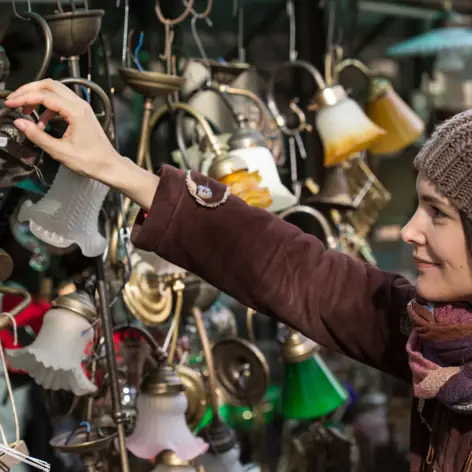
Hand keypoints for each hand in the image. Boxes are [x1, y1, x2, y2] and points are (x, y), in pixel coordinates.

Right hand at [5, 79, 119, 182]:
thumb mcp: (60, 151)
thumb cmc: (91, 161)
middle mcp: (80, 105)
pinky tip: (42, 122)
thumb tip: (20, 123)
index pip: (44, 95)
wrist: (109, 166)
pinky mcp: (83, 113)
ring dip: (38, 97)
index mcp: (76, 112)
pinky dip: (48, 107)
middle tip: (14, 100)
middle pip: (50, 85)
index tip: (10, 103)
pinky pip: (62, 102)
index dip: (24, 98)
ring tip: (26, 111)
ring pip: (56, 91)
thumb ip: (37, 136)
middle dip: (29, 90)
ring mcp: (83, 108)